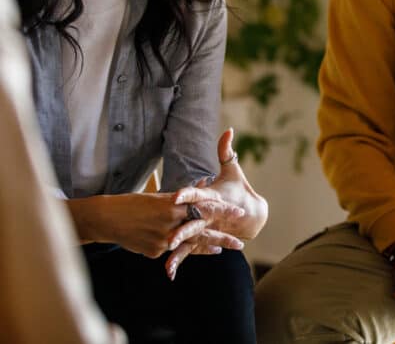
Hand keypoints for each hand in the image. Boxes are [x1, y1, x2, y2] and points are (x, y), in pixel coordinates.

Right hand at [66, 191, 242, 260]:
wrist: (107, 219)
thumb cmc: (134, 203)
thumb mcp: (159, 197)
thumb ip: (180, 200)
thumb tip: (201, 189)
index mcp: (173, 204)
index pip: (203, 206)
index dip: (222, 209)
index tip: (240, 211)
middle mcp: (170, 222)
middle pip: (202, 229)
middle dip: (222, 235)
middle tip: (240, 241)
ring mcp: (162, 239)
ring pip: (191, 244)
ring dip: (210, 246)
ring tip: (225, 248)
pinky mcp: (155, 251)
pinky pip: (175, 250)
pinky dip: (188, 249)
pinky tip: (203, 250)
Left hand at [164, 129, 267, 277]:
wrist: (252, 217)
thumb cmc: (238, 190)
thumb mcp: (233, 170)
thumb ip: (226, 150)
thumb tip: (228, 130)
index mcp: (212, 197)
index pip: (198, 194)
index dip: (187, 194)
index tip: (176, 195)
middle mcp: (208, 215)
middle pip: (193, 221)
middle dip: (182, 228)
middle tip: (169, 234)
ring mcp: (205, 229)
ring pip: (190, 239)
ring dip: (180, 246)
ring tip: (166, 250)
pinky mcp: (203, 238)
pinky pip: (189, 251)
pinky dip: (179, 260)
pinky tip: (168, 271)